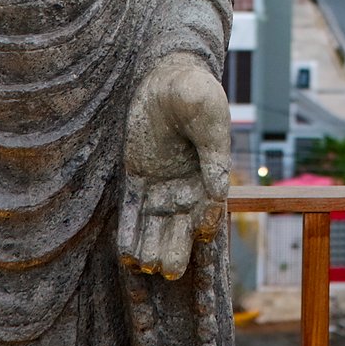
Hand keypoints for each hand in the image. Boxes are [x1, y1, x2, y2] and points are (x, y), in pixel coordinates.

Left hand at [119, 54, 230, 280]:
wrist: (167, 74)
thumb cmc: (196, 93)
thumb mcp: (210, 119)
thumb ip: (213, 154)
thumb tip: (220, 190)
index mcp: (210, 176)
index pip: (209, 210)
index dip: (206, 225)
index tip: (200, 237)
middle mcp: (186, 188)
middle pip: (180, 227)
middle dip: (175, 249)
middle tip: (168, 271)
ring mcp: (160, 185)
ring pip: (154, 225)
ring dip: (149, 246)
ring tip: (143, 266)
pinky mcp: (137, 177)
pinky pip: (132, 209)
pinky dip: (129, 231)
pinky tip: (125, 253)